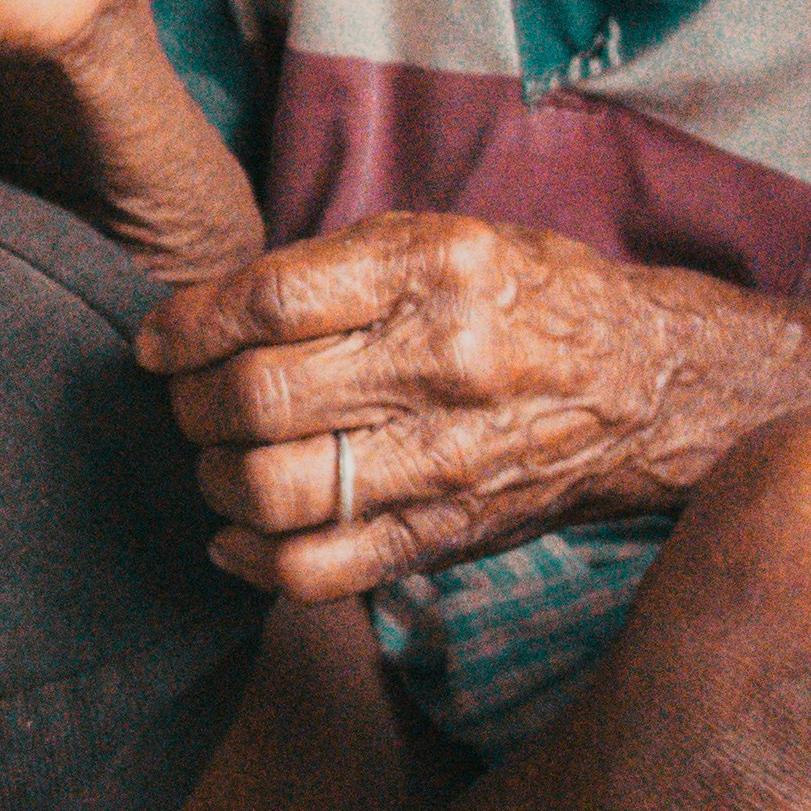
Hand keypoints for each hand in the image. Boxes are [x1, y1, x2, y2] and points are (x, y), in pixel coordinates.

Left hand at [136, 213, 693, 601]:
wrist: (650, 383)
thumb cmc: (521, 301)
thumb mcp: (438, 242)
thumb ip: (325, 272)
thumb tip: (201, 319)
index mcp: (433, 269)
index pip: (270, 301)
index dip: (189, 327)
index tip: (159, 344)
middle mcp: (442, 361)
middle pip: (259, 397)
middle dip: (192, 406)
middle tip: (188, 402)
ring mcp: (447, 457)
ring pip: (275, 488)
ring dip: (216, 479)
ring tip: (218, 460)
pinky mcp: (449, 533)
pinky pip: (320, 568)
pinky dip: (254, 559)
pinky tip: (238, 534)